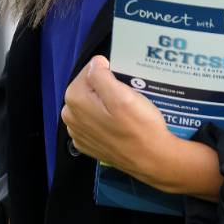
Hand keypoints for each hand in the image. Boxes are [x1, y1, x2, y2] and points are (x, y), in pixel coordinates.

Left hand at [60, 54, 177, 186]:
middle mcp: (69, 116)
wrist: (153, 160)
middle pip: (88, 87)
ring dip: (104, 103)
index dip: (108, 73)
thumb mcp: (122, 94)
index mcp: (74, 100)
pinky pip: (93, 121)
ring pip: (90, 104)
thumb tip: (96, 63)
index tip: (124, 84)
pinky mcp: (87, 145)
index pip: (89, 71)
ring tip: (124, 111)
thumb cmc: (140, 126)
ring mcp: (77, 133)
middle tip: (127, 96)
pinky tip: (118, 125)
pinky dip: (103, 119)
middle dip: (105, 87)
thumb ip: (101, 75)